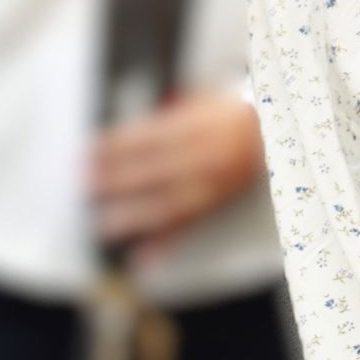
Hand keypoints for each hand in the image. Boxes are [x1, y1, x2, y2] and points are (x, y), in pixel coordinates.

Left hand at [92, 90, 266, 258]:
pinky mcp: (217, 205)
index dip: (118, 146)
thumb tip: (124, 128)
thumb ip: (166, 113)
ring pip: (171, 203)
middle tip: (86, 186)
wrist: (273, 133)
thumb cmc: (231, 115)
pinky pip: (189, 226)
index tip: (89, 152)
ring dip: (136, 216)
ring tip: (104, 224)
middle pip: (158, 170)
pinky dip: (165, 245)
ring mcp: (214, 184)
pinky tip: (142, 258)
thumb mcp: (201, 101)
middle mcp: (208, 156)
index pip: (152, 136)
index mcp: (202, 126)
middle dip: (119, 180)